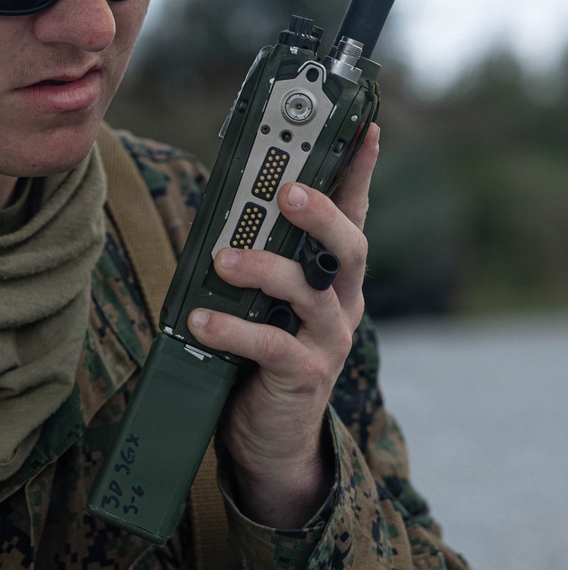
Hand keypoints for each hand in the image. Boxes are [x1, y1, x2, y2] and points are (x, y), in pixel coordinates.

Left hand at [187, 123, 379, 528]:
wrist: (270, 440)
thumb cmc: (258, 356)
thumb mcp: (259, 300)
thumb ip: (252, 259)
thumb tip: (219, 213)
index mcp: (332, 277)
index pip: (352, 214)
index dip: (361, 172)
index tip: (366, 128)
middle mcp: (339, 303)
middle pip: (347, 248)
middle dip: (321, 213)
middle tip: (288, 192)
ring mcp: (327, 342)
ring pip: (310, 293)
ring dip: (265, 268)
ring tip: (223, 259)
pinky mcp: (303, 377)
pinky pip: (272, 346)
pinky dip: (234, 330)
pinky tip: (201, 321)